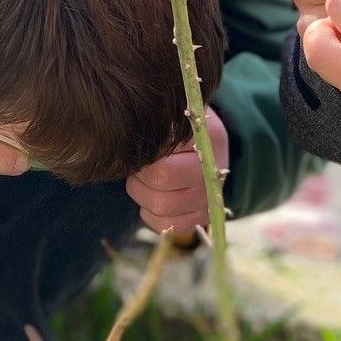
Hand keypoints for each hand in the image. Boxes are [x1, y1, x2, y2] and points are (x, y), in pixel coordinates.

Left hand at [125, 108, 229, 235]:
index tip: (138, 147)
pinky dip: (150, 214)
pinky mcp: (202, 216)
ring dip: (140, 193)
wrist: (201, 144)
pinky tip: (149, 198)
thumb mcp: (170, 114)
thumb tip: (126, 130)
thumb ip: (155, 119)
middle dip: (139, 173)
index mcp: (209, 137)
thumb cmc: (176, 127)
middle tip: (136, 165)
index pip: (164, 150)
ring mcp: (210, 196)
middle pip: (161, 179)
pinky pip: (167, 225)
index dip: (142, 153)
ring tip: (141, 180)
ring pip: (161, 206)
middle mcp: (214, 169)